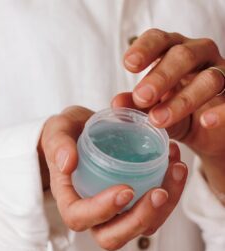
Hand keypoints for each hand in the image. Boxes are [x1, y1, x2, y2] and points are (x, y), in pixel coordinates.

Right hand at [40, 105, 186, 249]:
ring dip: (163, 207)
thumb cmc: (67, 134)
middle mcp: (92, 211)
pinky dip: (171, 192)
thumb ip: (58, 144)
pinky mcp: (132, 201)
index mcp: (69, 197)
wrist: (83, 131)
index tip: (126, 190)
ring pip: (139, 227)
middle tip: (160, 192)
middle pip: (112, 236)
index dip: (102, 211)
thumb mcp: (57, 131)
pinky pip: (153, 210)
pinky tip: (176, 164)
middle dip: (139, 220)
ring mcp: (114, 209)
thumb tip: (67, 163)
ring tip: (176, 170)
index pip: (79, 217)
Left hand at [113, 28, 224, 196]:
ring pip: (208, 78)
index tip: (129, 64)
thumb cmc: (176, 112)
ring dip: (183, 100)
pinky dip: (221, 112)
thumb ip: (137, 106)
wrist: (207, 130)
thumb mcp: (154, 108)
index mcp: (173, 53)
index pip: (160, 39)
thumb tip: (116, 103)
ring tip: (158, 119)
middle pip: (182, 56)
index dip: (145, 49)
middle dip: (160, 76)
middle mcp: (199, 57)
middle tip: (141, 97)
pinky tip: (206, 122)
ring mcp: (221, 73)